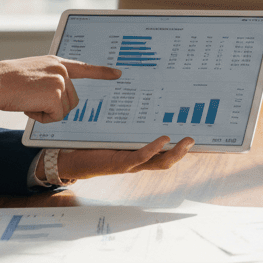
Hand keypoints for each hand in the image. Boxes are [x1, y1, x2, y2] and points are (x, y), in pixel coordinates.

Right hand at [0, 55, 119, 122]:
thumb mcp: (34, 73)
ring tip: (29, 100)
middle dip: (54, 106)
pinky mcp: (56, 94)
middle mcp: (61, 70)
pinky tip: (28, 106)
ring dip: (47, 112)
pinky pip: (56, 117)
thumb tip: (60, 99)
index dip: (101, 72)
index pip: (84, 67)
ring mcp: (60, 81)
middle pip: (72, 100)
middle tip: (32, 99)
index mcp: (56, 63)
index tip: (118, 74)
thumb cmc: (8, 81)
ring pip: (65, 110)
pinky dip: (41, 117)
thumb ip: (50, 79)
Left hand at [42, 136, 195, 180]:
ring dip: (175, 154)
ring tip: (186, 142)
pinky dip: (153, 149)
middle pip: (166, 160)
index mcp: (136, 154)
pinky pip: (141, 157)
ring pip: (159, 162)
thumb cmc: (89, 145)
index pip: (162, 152)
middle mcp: (136, 161)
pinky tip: (164, 139)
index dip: (178, 146)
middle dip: (182, 152)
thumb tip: (136, 98)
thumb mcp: (111, 131)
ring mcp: (130, 164)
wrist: (69, 158)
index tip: (191, 133)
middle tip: (193, 139)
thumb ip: (123, 121)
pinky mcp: (120, 163)